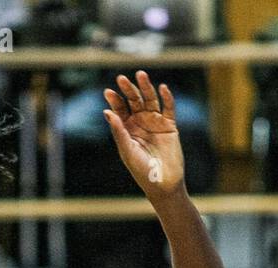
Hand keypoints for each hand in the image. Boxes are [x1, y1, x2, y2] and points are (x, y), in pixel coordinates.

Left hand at [102, 70, 184, 198]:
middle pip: (134, 101)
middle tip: (122, 79)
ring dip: (146, 88)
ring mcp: (155, 123)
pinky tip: (162, 88)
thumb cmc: (141, 170)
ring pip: (150, 101)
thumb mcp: (127, 150)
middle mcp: (140, 123)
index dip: (115, 100)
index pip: (120, 110)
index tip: (108, 92)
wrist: (162, 183)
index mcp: (127, 129)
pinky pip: (168, 108)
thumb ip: (119, 131)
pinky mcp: (170, 126)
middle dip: (128, 90)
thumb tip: (107, 112)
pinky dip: (166, 98)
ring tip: (141, 75)